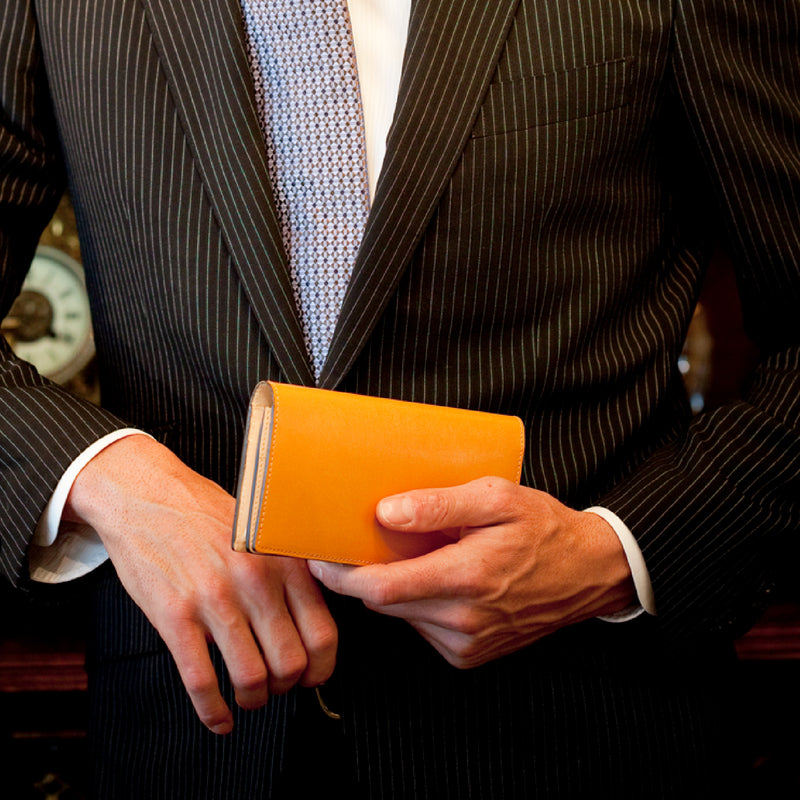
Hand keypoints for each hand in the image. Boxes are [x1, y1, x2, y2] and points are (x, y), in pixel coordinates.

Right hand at [65, 435, 336, 733]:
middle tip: (275, 687)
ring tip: (248, 698)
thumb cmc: (206, 514)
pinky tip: (218, 718)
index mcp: (282, 561)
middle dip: (285, 688)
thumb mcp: (262, 531)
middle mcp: (254, 582)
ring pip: (251, 678)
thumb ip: (289, 569)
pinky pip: (201, 681)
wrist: (147, 496)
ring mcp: (214, 600)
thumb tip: (311, 616)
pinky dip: (213, 711)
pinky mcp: (174, 616)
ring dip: (253, 701)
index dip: (321, 668)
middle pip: (290, 663)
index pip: (323, 633)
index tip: (312, 677)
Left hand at [309, 477, 633, 668]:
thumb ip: (439, 504)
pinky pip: (422, 626)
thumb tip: (386, 512)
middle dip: (364, 575)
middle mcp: (463, 619)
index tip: (318, 557)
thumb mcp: (496, 498)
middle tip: (363, 541)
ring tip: (418, 553)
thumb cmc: (543, 529)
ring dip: (395, 586)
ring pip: (401, 614)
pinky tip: (441, 577)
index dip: (340, 576)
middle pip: (384, 602)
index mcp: (467, 578)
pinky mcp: (469, 654)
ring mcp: (467, 642)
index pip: (381, 589)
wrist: (588, 572)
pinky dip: (418, 601)